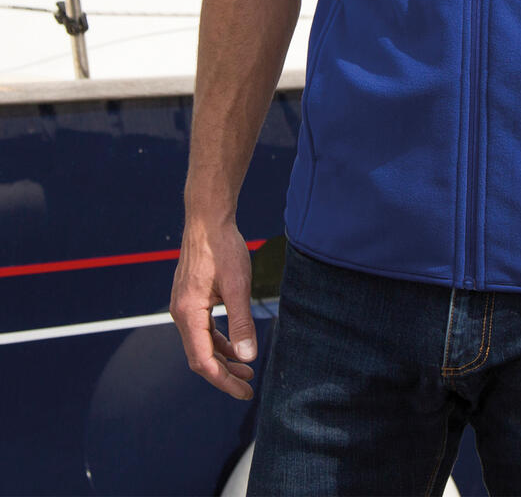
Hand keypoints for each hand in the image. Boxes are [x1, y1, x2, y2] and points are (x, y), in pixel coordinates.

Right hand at [170, 219, 257, 399]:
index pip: (203, 360)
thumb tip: (248, 357)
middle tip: (248, 387)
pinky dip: (218, 341)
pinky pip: (203, 329)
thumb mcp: (238, 286)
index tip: (245, 392)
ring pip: (201, 344)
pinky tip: (235, 346)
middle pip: (200, 357)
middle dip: (224, 374)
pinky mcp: (191, 299)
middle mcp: (181, 314)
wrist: (207, 219)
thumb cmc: (223, 248)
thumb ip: (241, 323)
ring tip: (246, 369)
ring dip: (222, 359)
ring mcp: (184, 306)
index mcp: (189, 314)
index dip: (223, 380)